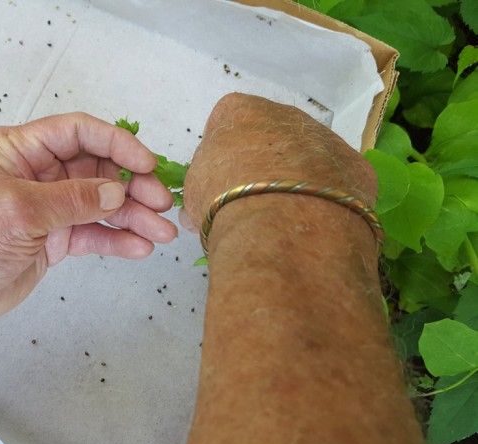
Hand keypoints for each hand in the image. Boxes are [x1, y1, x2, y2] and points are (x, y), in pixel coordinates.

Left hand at [0, 113, 176, 333]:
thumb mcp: (21, 210)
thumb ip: (72, 199)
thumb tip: (118, 192)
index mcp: (21, 150)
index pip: (77, 132)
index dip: (116, 143)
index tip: (146, 163)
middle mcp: (39, 173)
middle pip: (97, 168)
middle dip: (132, 184)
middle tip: (163, 203)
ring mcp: (49, 207)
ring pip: (101, 202)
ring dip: (133, 216)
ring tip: (163, 233)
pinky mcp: (55, 238)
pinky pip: (93, 232)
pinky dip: (116, 239)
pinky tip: (140, 248)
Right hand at [180, 93, 375, 233]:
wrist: (281, 223)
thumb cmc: (224, 198)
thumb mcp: (195, 194)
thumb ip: (201, 191)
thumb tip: (201, 210)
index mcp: (240, 110)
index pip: (229, 120)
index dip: (224, 152)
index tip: (221, 179)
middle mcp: (286, 114)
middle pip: (274, 135)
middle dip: (265, 161)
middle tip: (255, 198)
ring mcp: (327, 138)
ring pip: (311, 156)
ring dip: (300, 179)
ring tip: (287, 216)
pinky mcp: (357, 167)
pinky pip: (340, 181)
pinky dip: (330, 198)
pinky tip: (317, 223)